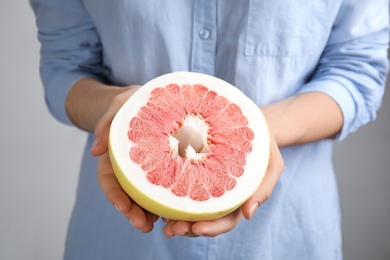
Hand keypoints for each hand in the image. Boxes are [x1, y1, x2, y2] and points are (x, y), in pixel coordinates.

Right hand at [91, 85, 158, 232]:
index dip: (114, 195)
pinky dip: (167, 199)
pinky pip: (163, 186)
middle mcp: (129, 167)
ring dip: (151, 212)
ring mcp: (146, 169)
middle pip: (128, 194)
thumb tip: (95, 151)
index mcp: (114, 155)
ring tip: (163, 225)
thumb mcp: (117, 105)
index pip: (109, 180)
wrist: (146, 99)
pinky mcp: (163, 167)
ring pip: (146, 195)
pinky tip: (177, 208)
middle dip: (133, 212)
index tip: (122, 207)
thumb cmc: (130, 101)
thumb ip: (106, 123)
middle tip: (144, 225)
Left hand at [162, 134, 283, 237]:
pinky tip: (157, 195)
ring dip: (175, 216)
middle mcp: (219, 195)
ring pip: (189, 207)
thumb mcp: (272, 163)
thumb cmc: (263, 143)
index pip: (226, 220)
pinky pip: (180, 185)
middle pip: (203, 219)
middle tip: (171, 229)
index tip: (196, 228)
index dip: (212, 227)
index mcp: (238, 198)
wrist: (249, 122)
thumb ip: (263, 188)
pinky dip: (169, 194)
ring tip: (161, 218)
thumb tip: (249, 215)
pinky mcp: (193, 170)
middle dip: (187, 227)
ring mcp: (205, 184)